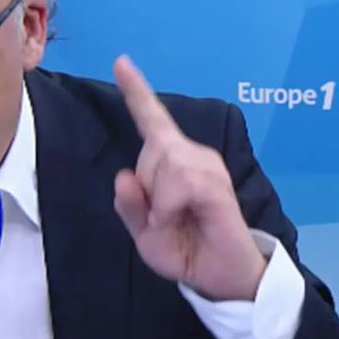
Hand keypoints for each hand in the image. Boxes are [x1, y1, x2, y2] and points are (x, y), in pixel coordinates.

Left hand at [112, 55, 266, 301]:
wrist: (217, 277)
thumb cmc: (183, 248)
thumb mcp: (144, 232)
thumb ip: (129, 205)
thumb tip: (125, 176)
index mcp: (170, 162)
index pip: (151, 121)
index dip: (136, 91)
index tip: (120, 61)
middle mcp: (191, 155)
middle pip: (151, 147)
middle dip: (147, 187)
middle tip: (162, 218)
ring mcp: (207, 166)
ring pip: (164, 161)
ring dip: (159, 201)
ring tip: (175, 220)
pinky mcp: (216, 183)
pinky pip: (180, 181)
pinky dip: (169, 205)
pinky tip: (180, 218)